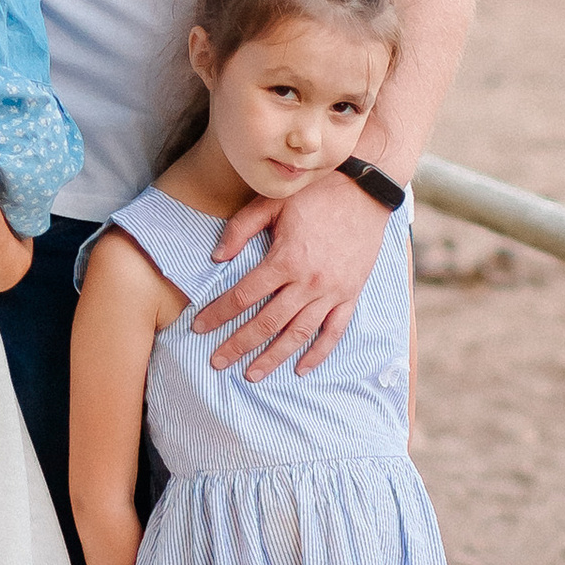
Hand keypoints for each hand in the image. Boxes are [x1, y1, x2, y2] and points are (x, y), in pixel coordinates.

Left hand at [195, 170, 389, 379]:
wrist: (366, 189)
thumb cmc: (316, 192)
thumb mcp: (273, 201)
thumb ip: (241, 228)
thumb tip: (216, 258)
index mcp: (286, 259)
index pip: (243, 295)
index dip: (218, 313)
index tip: (198, 327)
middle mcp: (309, 282)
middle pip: (267, 322)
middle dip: (239, 345)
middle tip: (216, 362)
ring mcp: (332, 291)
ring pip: (298, 333)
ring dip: (274, 357)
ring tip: (251, 375)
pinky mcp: (351, 294)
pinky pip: (334, 331)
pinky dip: (318, 353)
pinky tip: (301, 368)